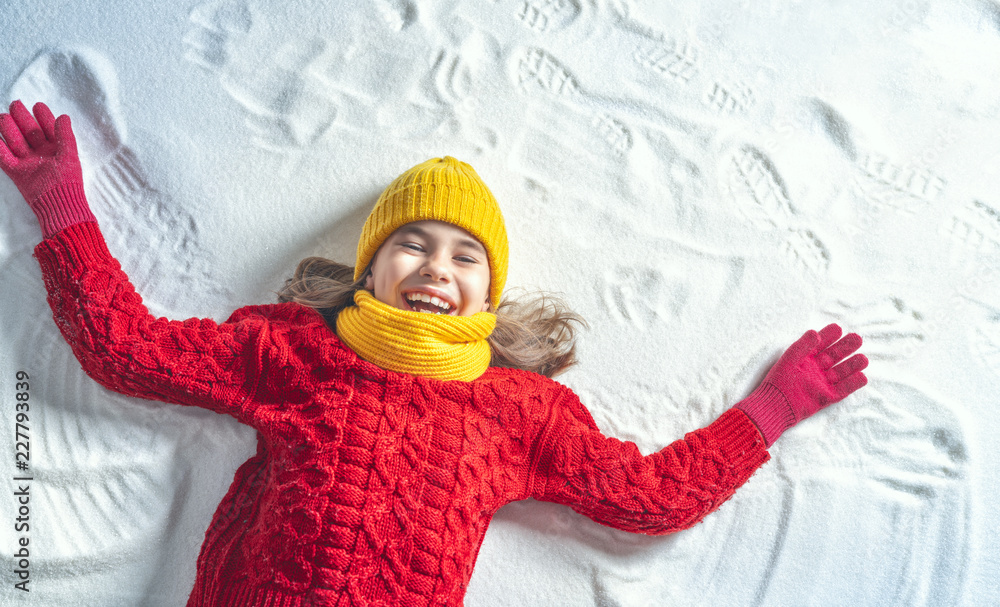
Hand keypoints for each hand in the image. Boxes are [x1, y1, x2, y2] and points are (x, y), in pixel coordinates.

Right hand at [0, 100, 82, 205]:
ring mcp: (28, 163)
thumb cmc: (68, 181)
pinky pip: (3, 157)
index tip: (38, 105)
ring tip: (3, 116)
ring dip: (8, 128)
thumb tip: (63, 116)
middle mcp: (41, 154)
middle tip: (15, 104)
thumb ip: (65, 136)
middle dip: (22, 118)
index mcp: (56, 150)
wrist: (59, 205)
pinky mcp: (17, 173)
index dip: (43, 117)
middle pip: (28, 132)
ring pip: (15, 141)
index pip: (48, 129)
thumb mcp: (69, 156)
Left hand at [737, 323, 868, 444]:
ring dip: (852, 365)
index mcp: (803, 360)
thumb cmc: (778, 382)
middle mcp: (814, 370)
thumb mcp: (789, 360)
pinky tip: (862, 376)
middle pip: (833, 357)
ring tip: (864, 358)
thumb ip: (802, 346)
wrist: (775, 406)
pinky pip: (842, 390)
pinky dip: (852, 384)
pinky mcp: (825, 397)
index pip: (819, 345)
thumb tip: (815, 332)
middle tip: (857, 338)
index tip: (838, 328)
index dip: (828, 336)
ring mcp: (820, 384)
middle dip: (845, 348)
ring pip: (840, 372)